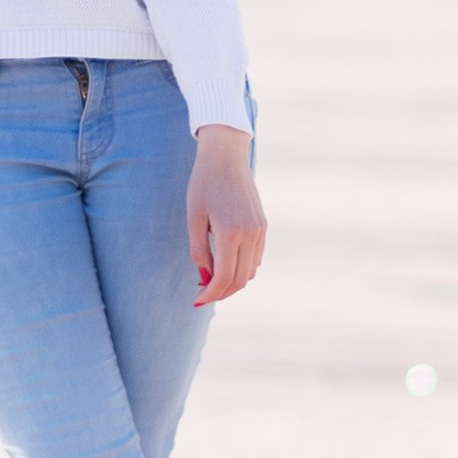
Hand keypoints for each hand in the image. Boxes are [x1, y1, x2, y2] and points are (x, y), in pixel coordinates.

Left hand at [187, 125, 265, 307]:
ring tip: (211, 280)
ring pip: (250, 271)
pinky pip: (255, 258)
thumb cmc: (204, 184)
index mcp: (230, 233)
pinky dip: (242, 267)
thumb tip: (205, 279)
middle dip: (221, 292)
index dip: (210, 294)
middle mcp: (250, 234)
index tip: (196, 300)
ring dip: (232, 281)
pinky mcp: (263, 226)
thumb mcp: (194, 218)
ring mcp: (260, 231)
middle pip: (240, 279)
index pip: (224, 277)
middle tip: (202, 294)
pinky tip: (225, 264)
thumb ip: (199, 251)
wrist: (226, 157)